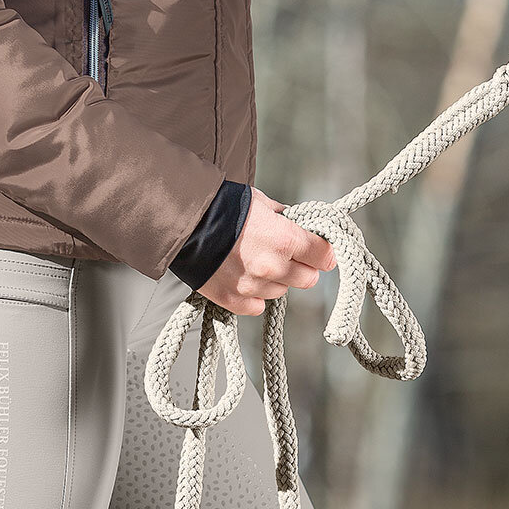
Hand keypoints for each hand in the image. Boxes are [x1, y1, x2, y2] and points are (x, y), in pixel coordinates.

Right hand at [195, 186, 333, 316]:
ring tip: (256, 261)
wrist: (183, 222)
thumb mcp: (262, 202)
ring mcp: (253, 287)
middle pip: (308, 279)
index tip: (319, 249)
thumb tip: (300, 226)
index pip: (325, 256)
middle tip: (286, 255)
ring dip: (276, 280)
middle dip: (302, 266)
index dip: (323, 251)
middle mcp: (273, 267)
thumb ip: (284, 218)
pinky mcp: (232, 300)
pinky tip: (244, 277)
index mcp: (286, 240)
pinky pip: (257, 305)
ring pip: (282, 291)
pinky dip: (255, 296)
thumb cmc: (222, 206)